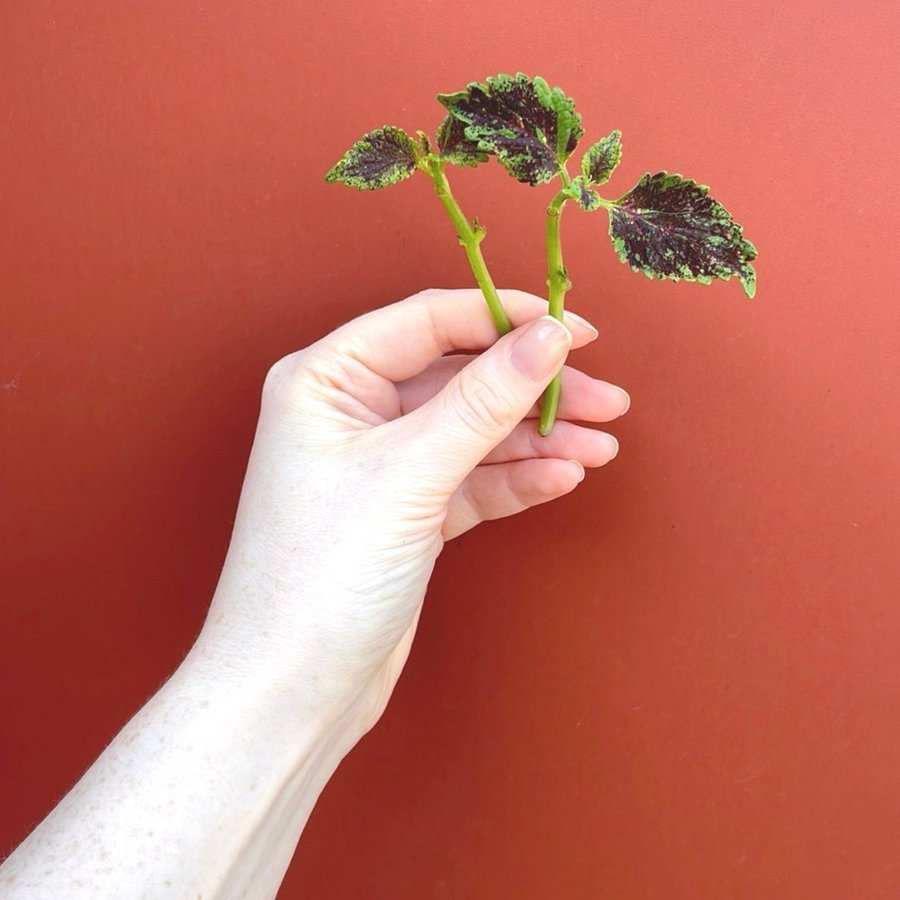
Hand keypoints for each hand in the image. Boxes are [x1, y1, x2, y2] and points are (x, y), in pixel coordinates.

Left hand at [198, 289, 628, 734]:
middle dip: (534, 388)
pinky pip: (472, 479)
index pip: (428, 322)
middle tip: (606, 398)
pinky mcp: (407, 514)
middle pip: (461, 378)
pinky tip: (562, 477)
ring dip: (538, 437)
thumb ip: (482, 400)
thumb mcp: (409, 474)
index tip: (574, 329)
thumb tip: (547, 337)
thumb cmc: (319, 578)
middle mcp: (352, 414)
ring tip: (601, 445)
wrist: (292, 691)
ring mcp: (382, 466)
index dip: (505, 319)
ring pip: (474, 431)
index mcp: (326, 380)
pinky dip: (517, 478)